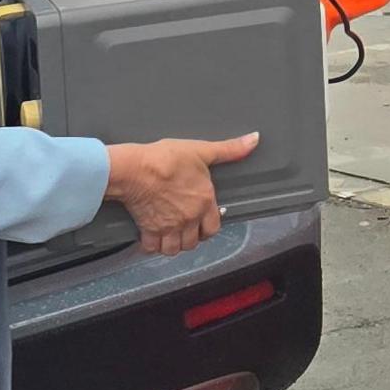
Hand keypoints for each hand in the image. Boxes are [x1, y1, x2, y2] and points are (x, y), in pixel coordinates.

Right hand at [106, 133, 259, 254]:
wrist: (136, 169)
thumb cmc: (166, 159)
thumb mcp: (201, 150)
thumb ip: (229, 149)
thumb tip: (254, 140)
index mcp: (204, 202)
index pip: (213, 228)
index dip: (208, 226)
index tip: (201, 221)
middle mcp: (189, 218)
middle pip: (193, 242)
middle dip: (190, 238)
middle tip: (184, 228)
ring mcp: (169, 227)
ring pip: (174, 248)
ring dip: (172, 244)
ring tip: (169, 234)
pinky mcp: (149, 230)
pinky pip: (151, 247)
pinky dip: (151, 245)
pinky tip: (150, 236)